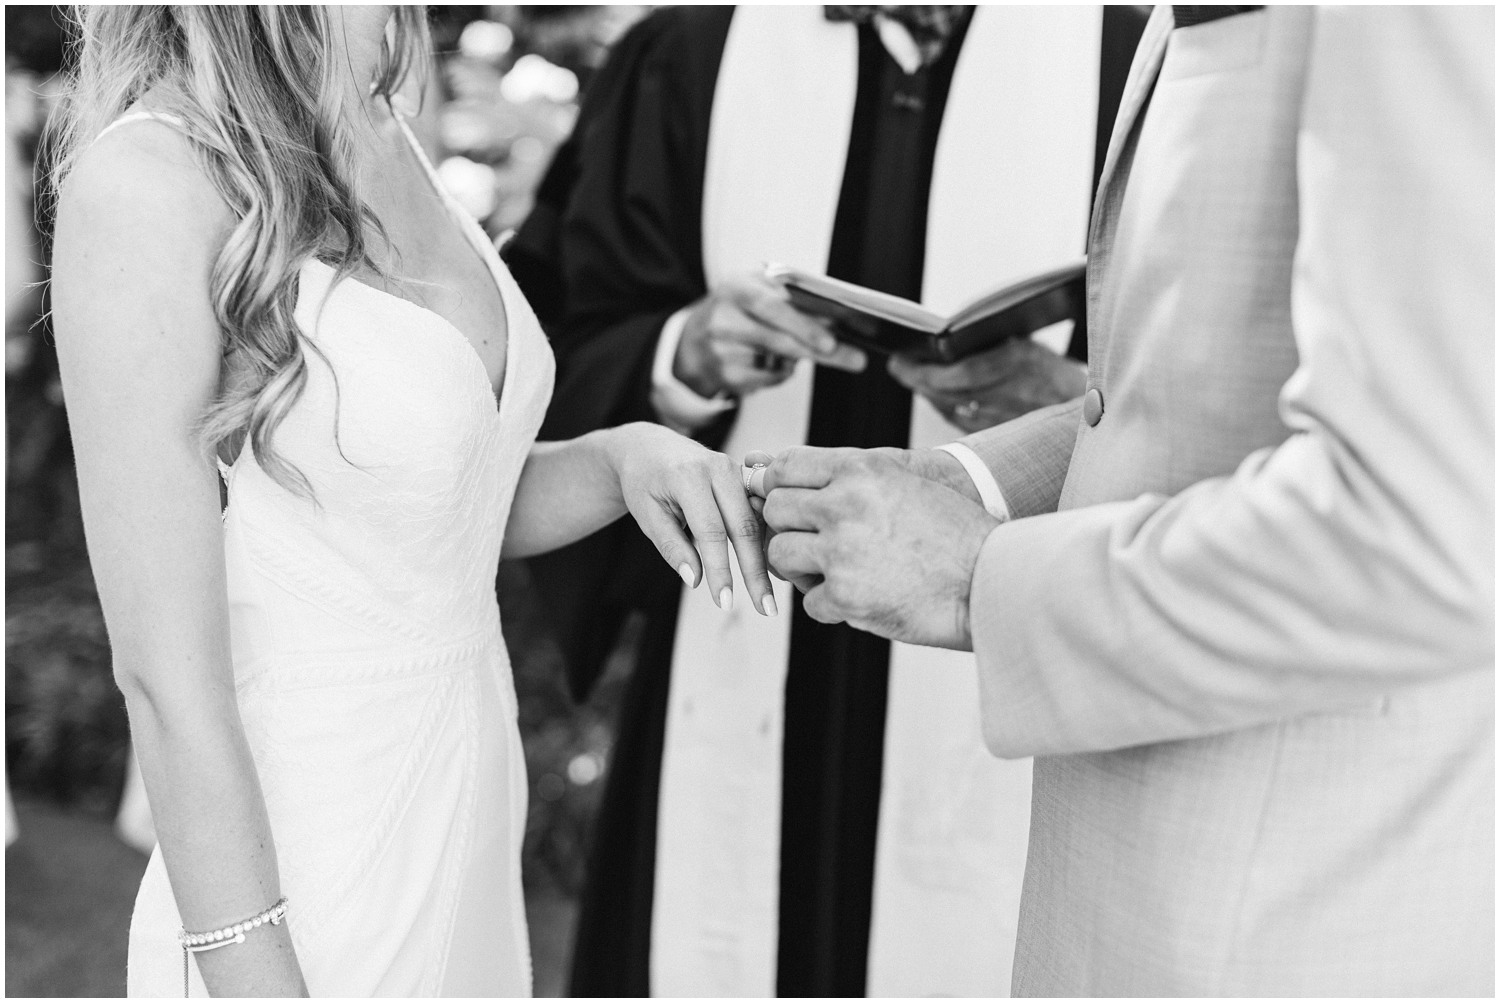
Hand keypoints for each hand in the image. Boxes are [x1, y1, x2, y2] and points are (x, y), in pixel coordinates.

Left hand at [609, 423, 775, 615]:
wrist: (649, 447)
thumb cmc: (644, 483)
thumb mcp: (647, 515)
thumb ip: (672, 547)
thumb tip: (697, 581)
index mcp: (689, 476)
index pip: (711, 532)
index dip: (721, 570)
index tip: (725, 603)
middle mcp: (719, 467)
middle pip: (744, 527)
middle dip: (755, 571)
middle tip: (766, 609)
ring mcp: (736, 469)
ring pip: (758, 521)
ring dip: (767, 559)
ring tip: (771, 597)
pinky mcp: (745, 476)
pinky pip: (760, 512)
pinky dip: (766, 542)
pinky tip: (773, 571)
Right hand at [674, 273, 866, 398]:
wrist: (696, 339)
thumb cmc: (742, 310)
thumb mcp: (760, 290)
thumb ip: (794, 299)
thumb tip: (841, 318)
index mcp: (736, 287)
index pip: (772, 304)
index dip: (804, 322)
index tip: (836, 336)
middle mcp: (723, 317)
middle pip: (778, 338)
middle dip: (819, 348)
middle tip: (853, 357)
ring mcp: (721, 350)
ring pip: (779, 361)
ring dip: (804, 358)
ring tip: (818, 351)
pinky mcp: (726, 376)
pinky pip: (771, 378)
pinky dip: (783, 372)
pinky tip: (778, 362)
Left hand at [745, 445, 980, 590]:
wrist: (993, 581)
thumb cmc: (955, 533)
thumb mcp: (906, 483)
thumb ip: (852, 478)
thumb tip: (780, 472)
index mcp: (862, 470)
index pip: (787, 465)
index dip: (774, 484)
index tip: (779, 499)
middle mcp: (845, 505)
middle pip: (775, 509)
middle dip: (788, 528)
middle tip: (814, 543)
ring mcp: (841, 552)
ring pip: (780, 554)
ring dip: (801, 568)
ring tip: (836, 573)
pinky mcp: (845, 596)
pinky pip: (808, 602)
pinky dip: (830, 606)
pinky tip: (862, 600)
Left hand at [888, 338, 1085, 431]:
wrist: (1089, 404)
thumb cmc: (1055, 370)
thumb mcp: (1026, 344)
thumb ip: (992, 344)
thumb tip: (944, 343)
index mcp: (1016, 362)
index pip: (954, 374)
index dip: (922, 371)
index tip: (899, 360)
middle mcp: (1009, 393)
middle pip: (947, 394)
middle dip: (918, 381)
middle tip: (899, 367)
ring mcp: (1006, 418)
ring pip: (951, 409)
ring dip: (929, 395)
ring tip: (914, 378)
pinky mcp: (1003, 434)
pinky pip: (963, 423)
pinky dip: (946, 408)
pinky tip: (938, 397)